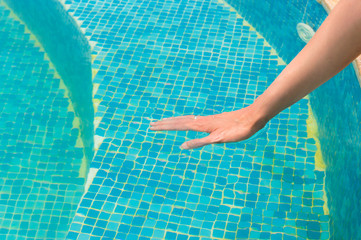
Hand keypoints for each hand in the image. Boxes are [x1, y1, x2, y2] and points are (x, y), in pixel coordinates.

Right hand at [149, 107, 266, 148]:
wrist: (252, 117)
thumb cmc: (237, 130)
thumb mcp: (218, 139)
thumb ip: (200, 142)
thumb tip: (182, 146)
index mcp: (201, 125)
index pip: (178, 125)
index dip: (164, 127)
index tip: (151, 127)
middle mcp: (202, 120)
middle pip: (179, 121)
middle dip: (165, 123)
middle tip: (151, 124)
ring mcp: (207, 119)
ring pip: (186, 119)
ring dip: (173, 121)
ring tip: (164, 122)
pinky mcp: (213, 120)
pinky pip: (193, 120)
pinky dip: (184, 121)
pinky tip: (187, 122)